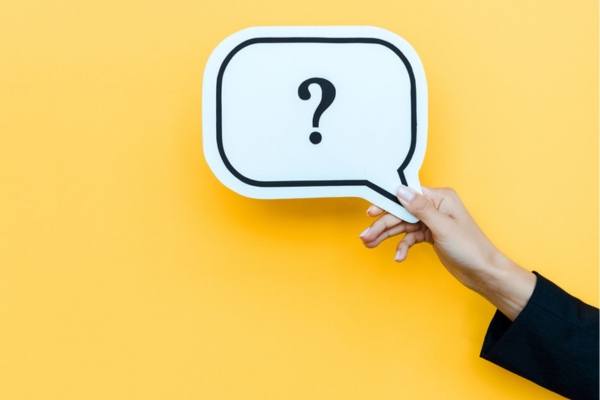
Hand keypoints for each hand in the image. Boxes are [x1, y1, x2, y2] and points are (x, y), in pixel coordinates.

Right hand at [359, 185, 535, 320]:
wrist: (483, 273)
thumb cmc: (471, 248)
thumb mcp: (442, 227)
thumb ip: (420, 208)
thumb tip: (401, 190)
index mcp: (440, 198)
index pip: (407, 196)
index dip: (387, 203)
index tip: (370, 212)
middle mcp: (435, 207)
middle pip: (401, 212)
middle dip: (382, 225)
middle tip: (365, 236)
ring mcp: (432, 222)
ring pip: (402, 225)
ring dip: (386, 236)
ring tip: (370, 244)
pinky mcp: (430, 235)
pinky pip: (410, 237)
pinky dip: (403, 247)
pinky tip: (398, 257)